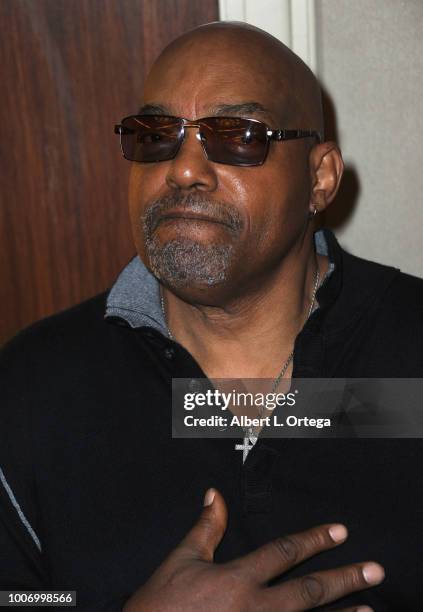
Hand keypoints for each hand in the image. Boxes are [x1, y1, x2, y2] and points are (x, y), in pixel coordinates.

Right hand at [123, 488, 383, 611]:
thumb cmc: (161, 603)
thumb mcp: (182, 558)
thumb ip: (206, 526)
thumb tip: (215, 493)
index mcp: (237, 578)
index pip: (283, 552)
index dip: (314, 539)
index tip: (339, 531)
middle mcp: (253, 608)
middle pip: (307, 590)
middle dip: (343, 578)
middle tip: (374, 570)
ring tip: (370, 609)